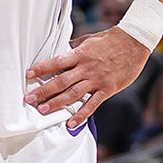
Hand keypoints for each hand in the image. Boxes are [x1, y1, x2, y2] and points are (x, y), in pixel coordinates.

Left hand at [23, 27, 148, 127]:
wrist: (134, 42)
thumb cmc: (110, 39)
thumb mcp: (88, 39)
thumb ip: (74, 47)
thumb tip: (60, 50)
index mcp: (80, 54)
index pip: (56, 62)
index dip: (41, 68)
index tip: (28, 74)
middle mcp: (86, 68)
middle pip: (61, 81)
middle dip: (43, 90)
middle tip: (29, 99)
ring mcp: (97, 80)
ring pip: (73, 94)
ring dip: (57, 103)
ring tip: (43, 110)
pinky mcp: (107, 89)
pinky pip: (92, 104)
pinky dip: (81, 115)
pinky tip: (71, 123)